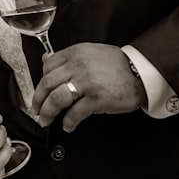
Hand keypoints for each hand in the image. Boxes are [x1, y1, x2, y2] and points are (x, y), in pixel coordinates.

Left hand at [32, 43, 146, 132]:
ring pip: (57, 99)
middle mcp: (78, 65)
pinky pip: (75, 113)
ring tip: (47, 120)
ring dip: (48, 112)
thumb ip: (68, 58)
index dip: (40, 82)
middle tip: (37, 110)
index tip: (40, 92)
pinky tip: (68, 126)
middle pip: (47, 84)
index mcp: (75, 53)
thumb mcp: (90, 53)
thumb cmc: (117, 65)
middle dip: (38, 100)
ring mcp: (87, 82)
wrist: (141, 73)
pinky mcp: (97, 98)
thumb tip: (45, 59)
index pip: (47, 67)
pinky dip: (68, 122)